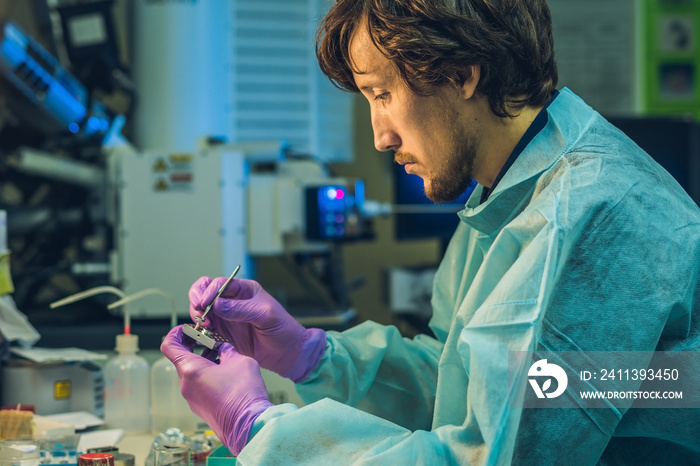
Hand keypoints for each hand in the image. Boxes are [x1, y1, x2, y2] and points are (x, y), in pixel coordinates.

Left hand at [160, 326, 272, 455]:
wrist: (249, 425)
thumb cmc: (243, 395)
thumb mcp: (240, 360)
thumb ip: (227, 350)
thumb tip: (222, 348)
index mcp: (191, 370)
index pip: (169, 346)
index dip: (176, 333)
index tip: (187, 328)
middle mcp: (186, 385)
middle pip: (181, 359)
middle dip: (194, 346)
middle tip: (210, 340)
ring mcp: (192, 399)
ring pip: (191, 373)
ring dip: (203, 361)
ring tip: (222, 356)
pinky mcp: (200, 408)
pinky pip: (198, 386)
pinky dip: (207, 375)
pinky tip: (225, 373)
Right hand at [189, 277, 325, 381]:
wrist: (288, 354)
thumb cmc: (283, 330)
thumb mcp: (266, 315)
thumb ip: (241, 309)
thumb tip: (216, 305)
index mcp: (244, 290)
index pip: (220, 283)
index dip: (208, 290)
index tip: (204, 303)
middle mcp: (232, 301)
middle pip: (205, 292)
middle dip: (197, 299)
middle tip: (199, 313)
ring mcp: (226, 317)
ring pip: (202, 310)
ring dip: (197, 316)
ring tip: (204, 325)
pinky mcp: (223, 334)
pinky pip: (205, 328)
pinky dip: (200, 330)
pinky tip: (204, 335)